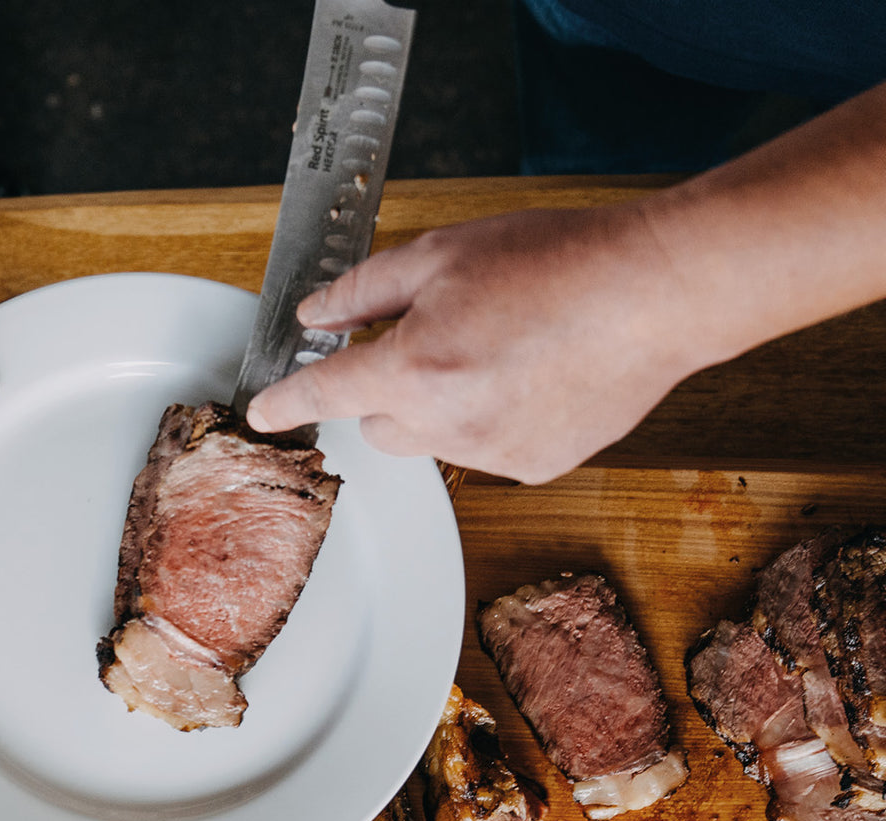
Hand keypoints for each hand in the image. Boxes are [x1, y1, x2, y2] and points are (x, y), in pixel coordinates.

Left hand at [246, 204, 694, 483]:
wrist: (654, 294)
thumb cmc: (557, 262)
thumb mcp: (444, 253)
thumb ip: (366, 290)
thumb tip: (317, 313)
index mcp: (415, 370)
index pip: (326, 394)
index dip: (288, 402)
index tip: (264, 415)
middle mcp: (448, 426)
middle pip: (380, 427)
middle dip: (390, 391)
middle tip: (436, 342)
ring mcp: (494, 454)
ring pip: (436, 440)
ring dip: (446, 406)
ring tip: (503, 350)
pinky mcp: (534, 467)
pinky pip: (487, 450)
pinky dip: (495, 421)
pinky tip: (534, 378)